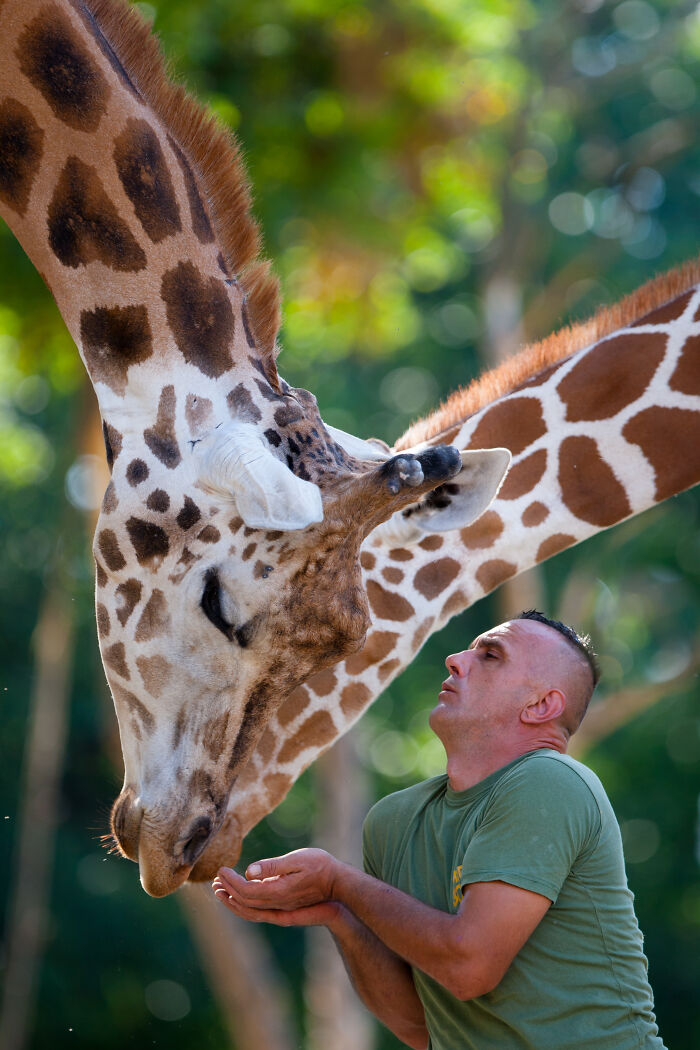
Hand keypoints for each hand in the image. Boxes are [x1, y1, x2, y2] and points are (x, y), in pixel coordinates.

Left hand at [214, 848, 338, 911]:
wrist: (340, 886)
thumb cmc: (321, 867)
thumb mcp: (298, 860)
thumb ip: (273, 866)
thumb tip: (249, 871)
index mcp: (278, 892)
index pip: (246, 890)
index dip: (231, 881)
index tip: (221, 869)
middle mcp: (277, 905)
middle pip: (244, 903)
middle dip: (227, 891)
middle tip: (214, 880)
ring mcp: (281, 909)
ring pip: (250, 911)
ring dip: (233, 901)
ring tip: (220, 890)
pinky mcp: (285, 909)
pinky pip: (258, 912)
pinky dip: (244, 906)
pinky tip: (242, 897)